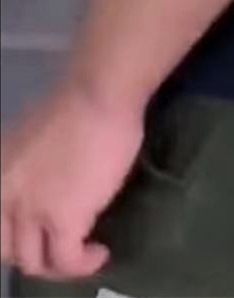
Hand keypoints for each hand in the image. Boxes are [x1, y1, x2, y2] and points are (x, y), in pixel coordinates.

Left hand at [1, 81, 143, 279]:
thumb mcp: (33, 137)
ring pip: (35, 263)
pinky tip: (99, 253)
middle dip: (33, 255)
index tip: (42, 232)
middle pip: (6, 250)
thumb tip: (45, 182)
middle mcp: (2, 196)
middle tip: (60, 246)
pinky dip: (84, 265)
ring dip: (60, 265)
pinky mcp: (64, 219)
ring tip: (83, 254)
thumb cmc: (77, 103)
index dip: (15, 236)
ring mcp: (30, 211)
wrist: (99, 93)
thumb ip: (27, 167)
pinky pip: (68, 260)